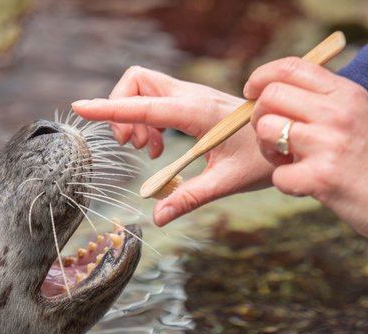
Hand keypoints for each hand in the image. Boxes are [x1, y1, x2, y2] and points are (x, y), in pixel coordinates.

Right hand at [72, 66, 274, 225]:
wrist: (286, 135)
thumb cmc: (263, 157)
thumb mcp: (226, 182)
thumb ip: (190, 198)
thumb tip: (158, 218)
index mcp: (196, 113)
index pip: (144, 105)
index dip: (110, 109)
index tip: (81, 107)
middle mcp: (191, 96)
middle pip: (137, 81)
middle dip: (121, 109)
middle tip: (132, 145)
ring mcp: (191, 95)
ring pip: (144, 87)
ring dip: (134, 115)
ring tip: (148, 149)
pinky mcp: (192, 101)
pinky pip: (156, 98)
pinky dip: (147, 119)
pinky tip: (160, 146)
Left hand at [245, 57, 367, 254]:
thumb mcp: (358, 115)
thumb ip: (322, 101)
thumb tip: (271, 95)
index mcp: (346, 93)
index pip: (291, 67)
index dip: (261, 77)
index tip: (252, 92)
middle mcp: (337, 113)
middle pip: (270, 96)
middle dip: (258, 117)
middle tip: (271, 137)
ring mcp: (330, 144)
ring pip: (266, 130)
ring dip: (267, 150)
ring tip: (287, 161)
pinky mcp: (322, 178)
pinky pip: (277, 175)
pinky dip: (285, 183)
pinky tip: (304, 185)